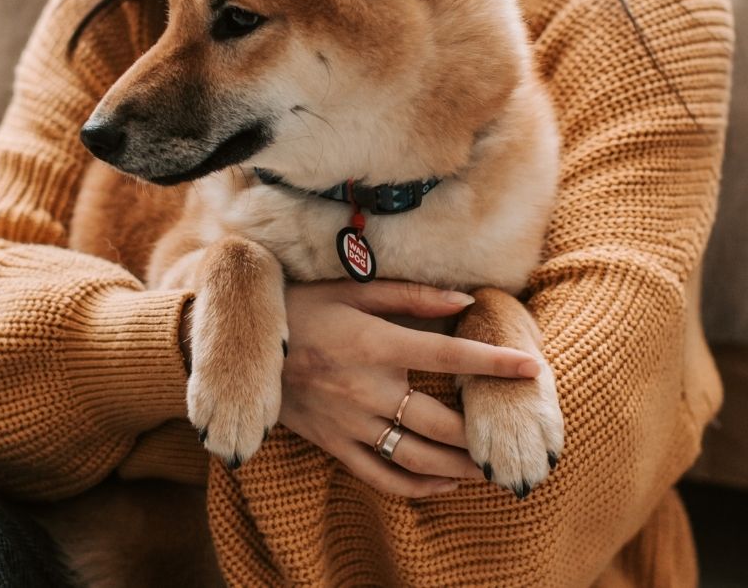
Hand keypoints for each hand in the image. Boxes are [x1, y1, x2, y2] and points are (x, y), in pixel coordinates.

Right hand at [278, 280, 540, 498]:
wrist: (245, 346)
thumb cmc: (303, 308)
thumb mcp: (353, 290)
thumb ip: (411, 297)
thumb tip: (463, 300)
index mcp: (375, 344)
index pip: (450, 354)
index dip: (495, 363)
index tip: (533, 369)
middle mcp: (367, 389)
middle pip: (442, 422)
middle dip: (484, 433)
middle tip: (512, 436)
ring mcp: (349, 422)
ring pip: (417, 458)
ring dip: (460, 470)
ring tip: (489, 470)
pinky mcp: (333, 443)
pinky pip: (381, 476)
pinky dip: (417, 488)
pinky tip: (444, 486)